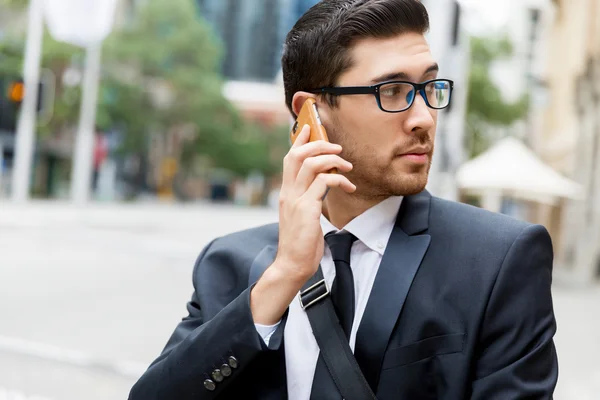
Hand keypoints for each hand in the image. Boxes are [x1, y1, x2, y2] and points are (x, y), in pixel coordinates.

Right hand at [274, 124, 355, 281]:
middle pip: (298, 154)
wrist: (292, 264)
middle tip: (337, 148)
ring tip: (347, 166)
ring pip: (311, 164)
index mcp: (286, 192)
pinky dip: (339, 179)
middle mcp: (288, 192)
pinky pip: (324, 182)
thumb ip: (307, 198)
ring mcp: (296, 200)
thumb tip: (322, 184)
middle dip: (318, 144)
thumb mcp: (301, 215)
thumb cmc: (300, 242)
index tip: (309, 126)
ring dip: (333, 160)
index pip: (289, 158)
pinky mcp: (307, 209)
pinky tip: (348, 186)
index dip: (299, 139)